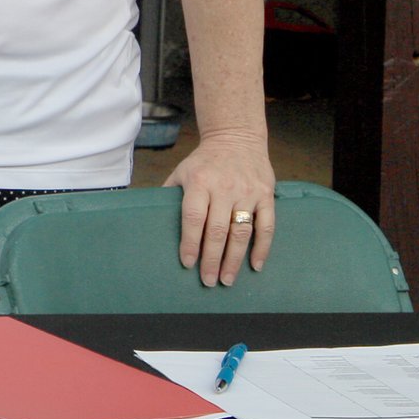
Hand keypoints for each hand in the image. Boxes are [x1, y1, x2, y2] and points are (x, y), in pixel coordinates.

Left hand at [165, 128, 275, 286]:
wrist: (236, 137)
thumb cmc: (204, 161)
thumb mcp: (181, 171)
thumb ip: (170, 194)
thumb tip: (151, 219)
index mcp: (199, 183)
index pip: (193, 218)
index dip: (190, 242)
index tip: (187, 263)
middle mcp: (224, 188)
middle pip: (217, 230)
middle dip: (212, 259)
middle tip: (208, 281)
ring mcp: (247, 193)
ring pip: (242, 232)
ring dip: (234, 259)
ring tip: (227, 279)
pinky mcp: (266, 196)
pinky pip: (267, 226)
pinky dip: (262, 248)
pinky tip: (255, 265)